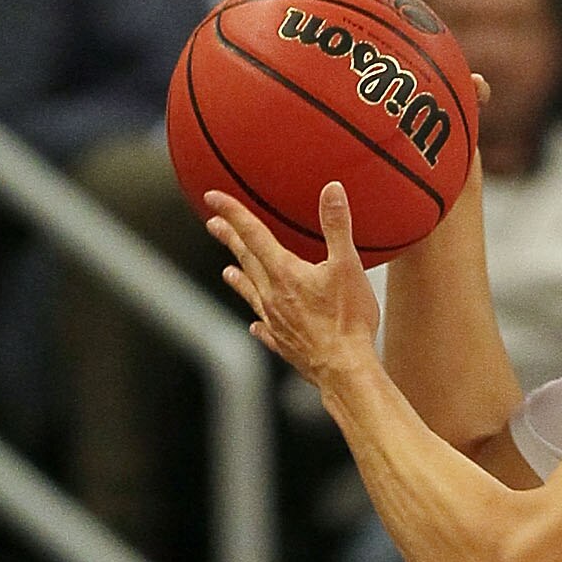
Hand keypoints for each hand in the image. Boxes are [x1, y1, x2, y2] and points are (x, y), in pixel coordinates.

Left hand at [206, 181, 382, 397]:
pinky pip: (266, 331)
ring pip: (251, 294)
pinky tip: (256, 325)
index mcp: (284, 272)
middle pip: (247, 260)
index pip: (252, 233)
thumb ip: (337, 227)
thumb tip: (332, 190)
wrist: (345, 370)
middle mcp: (273, 296)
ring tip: (228, 272)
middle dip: (230, 240)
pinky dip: (259, 325)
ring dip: (239, 280)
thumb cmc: (348, 321)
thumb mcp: (348, 267)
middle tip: (214, 225)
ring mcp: (276, 322)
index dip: (232, 212)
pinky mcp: (285, 346)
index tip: (212, 198)